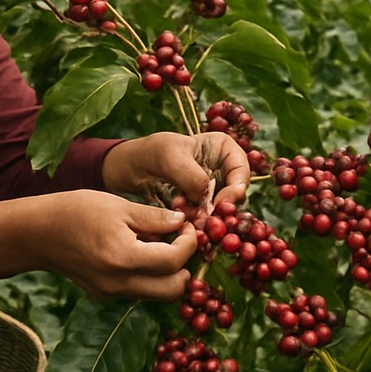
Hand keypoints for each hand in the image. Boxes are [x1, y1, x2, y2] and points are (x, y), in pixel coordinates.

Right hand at [0, 190, 196, 300]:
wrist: (36, 234)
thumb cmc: (75, 211)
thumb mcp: (118, 206)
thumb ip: (155, 218)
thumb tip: (183, 221)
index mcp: (123, 258)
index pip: (173, 262)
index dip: (189, 243)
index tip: (188, 226)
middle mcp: (118, 283)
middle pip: (173, 291)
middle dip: (185, 267)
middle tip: (182, 241)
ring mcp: (111, 293)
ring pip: (157, 294)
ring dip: (169, 274)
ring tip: (162, 244)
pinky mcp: (105, 295)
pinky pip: (139, 291)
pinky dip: (150, 276)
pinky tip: (143, 251)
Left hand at [101, 131, 250, 220]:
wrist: (129, 170)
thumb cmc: (149, 153)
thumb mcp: (168, 157)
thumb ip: (191, 176)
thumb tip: (209, 200)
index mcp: (222, 148)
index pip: (241, 169)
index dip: (236, 187)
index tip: (221, 204)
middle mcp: (222, 169)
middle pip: (236, 193)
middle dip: (222, 208)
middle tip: (206, 219)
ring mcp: (212, 190)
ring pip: (223, 209)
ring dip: (208, 217)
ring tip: (189, 218)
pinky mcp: (201, 207)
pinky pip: (209, 219)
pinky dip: (199, 223)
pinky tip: (184, 222)